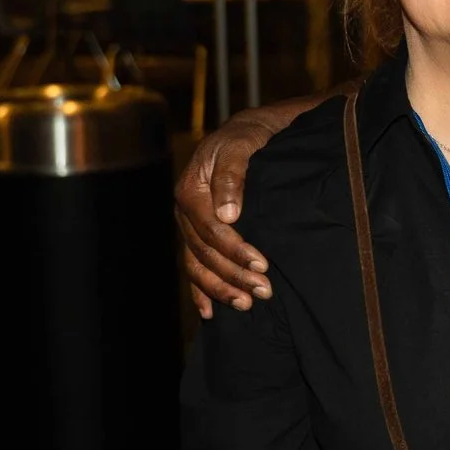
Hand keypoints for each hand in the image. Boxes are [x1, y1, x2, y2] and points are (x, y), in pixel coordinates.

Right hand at [175, 107, 287, 315]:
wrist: (245, 136)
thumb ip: (233, 177)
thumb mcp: (241, 146)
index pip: (211, 229)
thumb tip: (228, 214)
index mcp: (190, 191)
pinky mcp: (197, 236)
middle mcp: (184, 213)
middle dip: (234, 275)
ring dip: (221, 289)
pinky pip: (194, 268)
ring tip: (247, 305)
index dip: (235, 250)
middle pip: (204, 253)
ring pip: (197, 265)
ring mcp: (188, 227)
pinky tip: (210, 312)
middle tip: (265, 291)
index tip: (262, 265)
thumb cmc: (245, 139)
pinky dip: (201, 291)